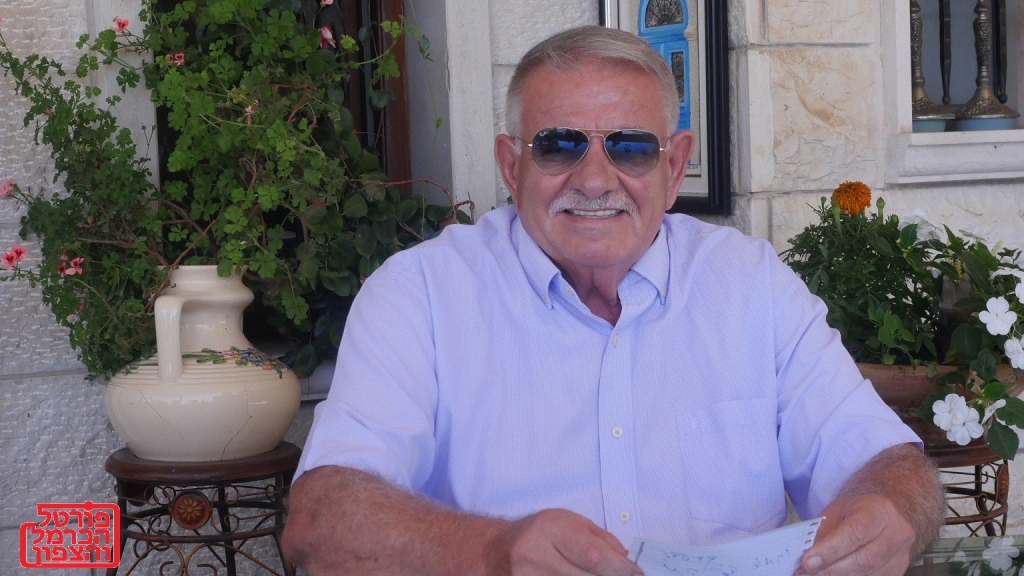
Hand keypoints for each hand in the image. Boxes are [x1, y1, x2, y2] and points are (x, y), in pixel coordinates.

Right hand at [486, 508, 642, 575]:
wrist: (494, 550)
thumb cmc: (538, 533)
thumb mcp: (569, 523)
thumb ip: (602, 541)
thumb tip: (629, 563)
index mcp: (550, 529)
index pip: (594, 555)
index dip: (621, 569)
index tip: (638, 572)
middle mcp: (535, 555)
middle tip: (623, 575)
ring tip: (592, 574)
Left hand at [797, 494, 915, 575]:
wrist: (884, 516)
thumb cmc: (856, 511)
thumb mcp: (836, 512)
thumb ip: (823, 533)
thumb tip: (808, 559)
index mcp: (879, 510)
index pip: (855, 533)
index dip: (830, 550)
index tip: (808, 562)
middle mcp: (897, 533)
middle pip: (864, 559)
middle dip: (831, 569)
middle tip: (806, 572)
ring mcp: (900, 555)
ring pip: (867, 574)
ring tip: (816, 574)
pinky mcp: (897, 571)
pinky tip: (832, 575)